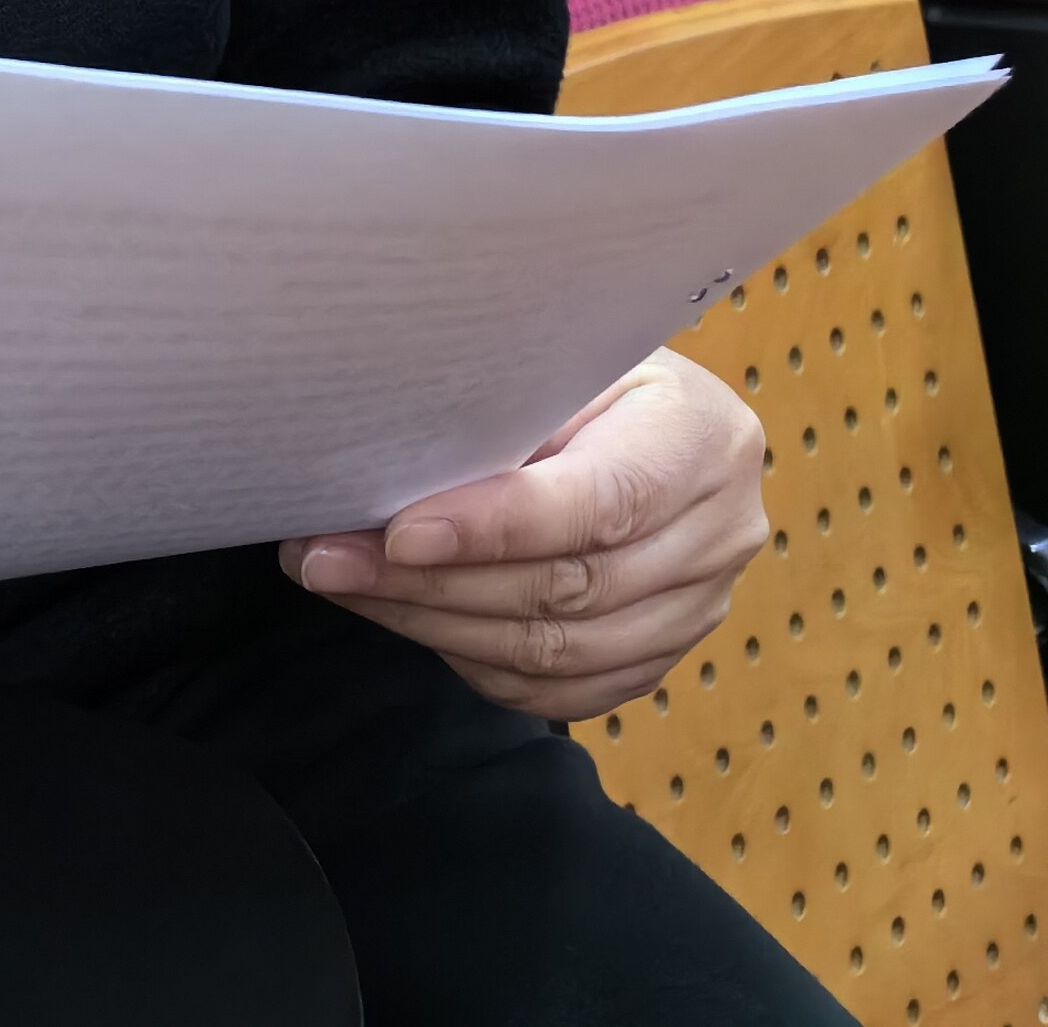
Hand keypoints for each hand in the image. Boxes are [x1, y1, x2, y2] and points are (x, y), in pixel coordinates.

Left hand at [280, 351, 767, 720]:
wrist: (645, 413)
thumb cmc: (586, 368)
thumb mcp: (560, 357)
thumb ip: (502, 407)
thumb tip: (391, 453)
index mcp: (702, 438)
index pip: (602, 502)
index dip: (496, 526)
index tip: (398, 531)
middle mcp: (719, 532)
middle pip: (570, 588)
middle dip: (433, 581)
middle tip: (328, 558)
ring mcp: (698, 608)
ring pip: (557, 652)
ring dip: (433, 625)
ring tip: (342, 583)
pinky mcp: (659, 658)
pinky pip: (560, 691)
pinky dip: (473, 663)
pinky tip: (405, 618)